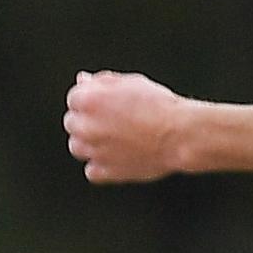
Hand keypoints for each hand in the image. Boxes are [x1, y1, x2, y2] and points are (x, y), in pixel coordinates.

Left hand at [63, 71, 188, 182]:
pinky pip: (91, 170)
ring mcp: (94, 151)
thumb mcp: (131, 82)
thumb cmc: (160, 105)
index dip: (92, 98)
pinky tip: (116, 155)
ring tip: (114, 137)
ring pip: (77, 147)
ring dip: (89, 142)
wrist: (180, 134)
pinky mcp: (106, 171)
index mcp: (89, 100)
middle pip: (72, 122)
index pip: (74, 98)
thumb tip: (85, 80)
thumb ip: (103, 81)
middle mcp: (85, 126)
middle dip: (88, 119)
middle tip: (114, 119)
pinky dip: (100, 165)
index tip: (107, 102)